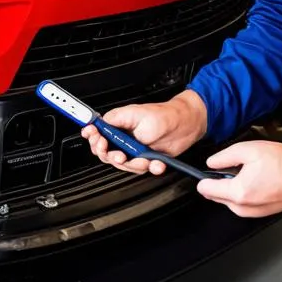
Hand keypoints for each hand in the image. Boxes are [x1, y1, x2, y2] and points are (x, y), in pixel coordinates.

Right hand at [80, 89, 207, 175]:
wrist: (187, 125)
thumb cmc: (164, 115)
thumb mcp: (135, 113)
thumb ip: (115, 118)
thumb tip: (98, 122)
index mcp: (118, 125)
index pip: (98, 135)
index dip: (94, 140)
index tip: (99, 142)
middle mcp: (124, 138)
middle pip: (106, 154)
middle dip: (112, 157)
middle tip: (120, 155)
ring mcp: (134, 149)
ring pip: (124, 165)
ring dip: (134, 164)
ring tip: (144, 159)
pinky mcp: (146, 158)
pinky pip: (142, 168)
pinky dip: (151, 168)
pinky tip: (156, 163)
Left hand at [195, 140, 281, 216]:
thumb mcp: (249, 150)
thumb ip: (225, 156)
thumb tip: (211, 163)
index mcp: (238, 191)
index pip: (205, 189)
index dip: (203, 177)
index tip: (207, 171)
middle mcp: (242, 207)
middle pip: (216, 196)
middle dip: (220, 182)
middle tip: (235, 168)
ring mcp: (251, 212)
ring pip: (229, 200)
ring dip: (232, 187)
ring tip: (250, 173)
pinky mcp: (259, 214)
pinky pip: (242, 204)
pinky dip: (244, 193)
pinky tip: (257, 181)